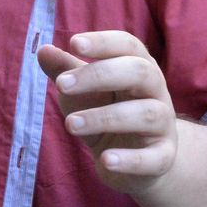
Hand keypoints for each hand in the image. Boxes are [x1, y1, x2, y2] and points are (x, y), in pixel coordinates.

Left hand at [37, 31, 176, 195]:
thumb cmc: (106, 116)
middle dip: (99, 75)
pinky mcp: (162, 158)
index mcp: (139, 68)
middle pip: (140, 72)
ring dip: (105, 117)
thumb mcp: (83, 93)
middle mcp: (156, 92)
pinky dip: (129, 159)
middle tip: (61, 85)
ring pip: (146, 114)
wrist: (136, 163)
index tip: (73, 43)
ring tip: (70, 124)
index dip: (103, 42)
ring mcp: (163, 126)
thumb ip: (65, 71)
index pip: (128, 45)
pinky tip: (105, 160)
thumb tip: (43, 50)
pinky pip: (152, 157)